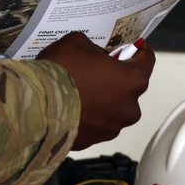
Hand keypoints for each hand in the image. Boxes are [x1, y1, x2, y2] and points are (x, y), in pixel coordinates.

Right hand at [36, 32, 154, 150]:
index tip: (134, 46)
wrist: (37, 106)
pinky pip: (94, 124)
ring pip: (112, 109)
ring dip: (102, 100)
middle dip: (116, 79)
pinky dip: (87, 116)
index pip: (147, 61)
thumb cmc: (62, 71)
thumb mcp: (77, 42)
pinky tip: (70, 107)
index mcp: (132, 80)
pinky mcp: (93, 142)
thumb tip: (95, 56)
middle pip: (128, 89)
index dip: (140, 51)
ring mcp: (112, 128)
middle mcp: (129, 108)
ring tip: (79, 92)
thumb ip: (93, 48)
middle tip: (96, 70)